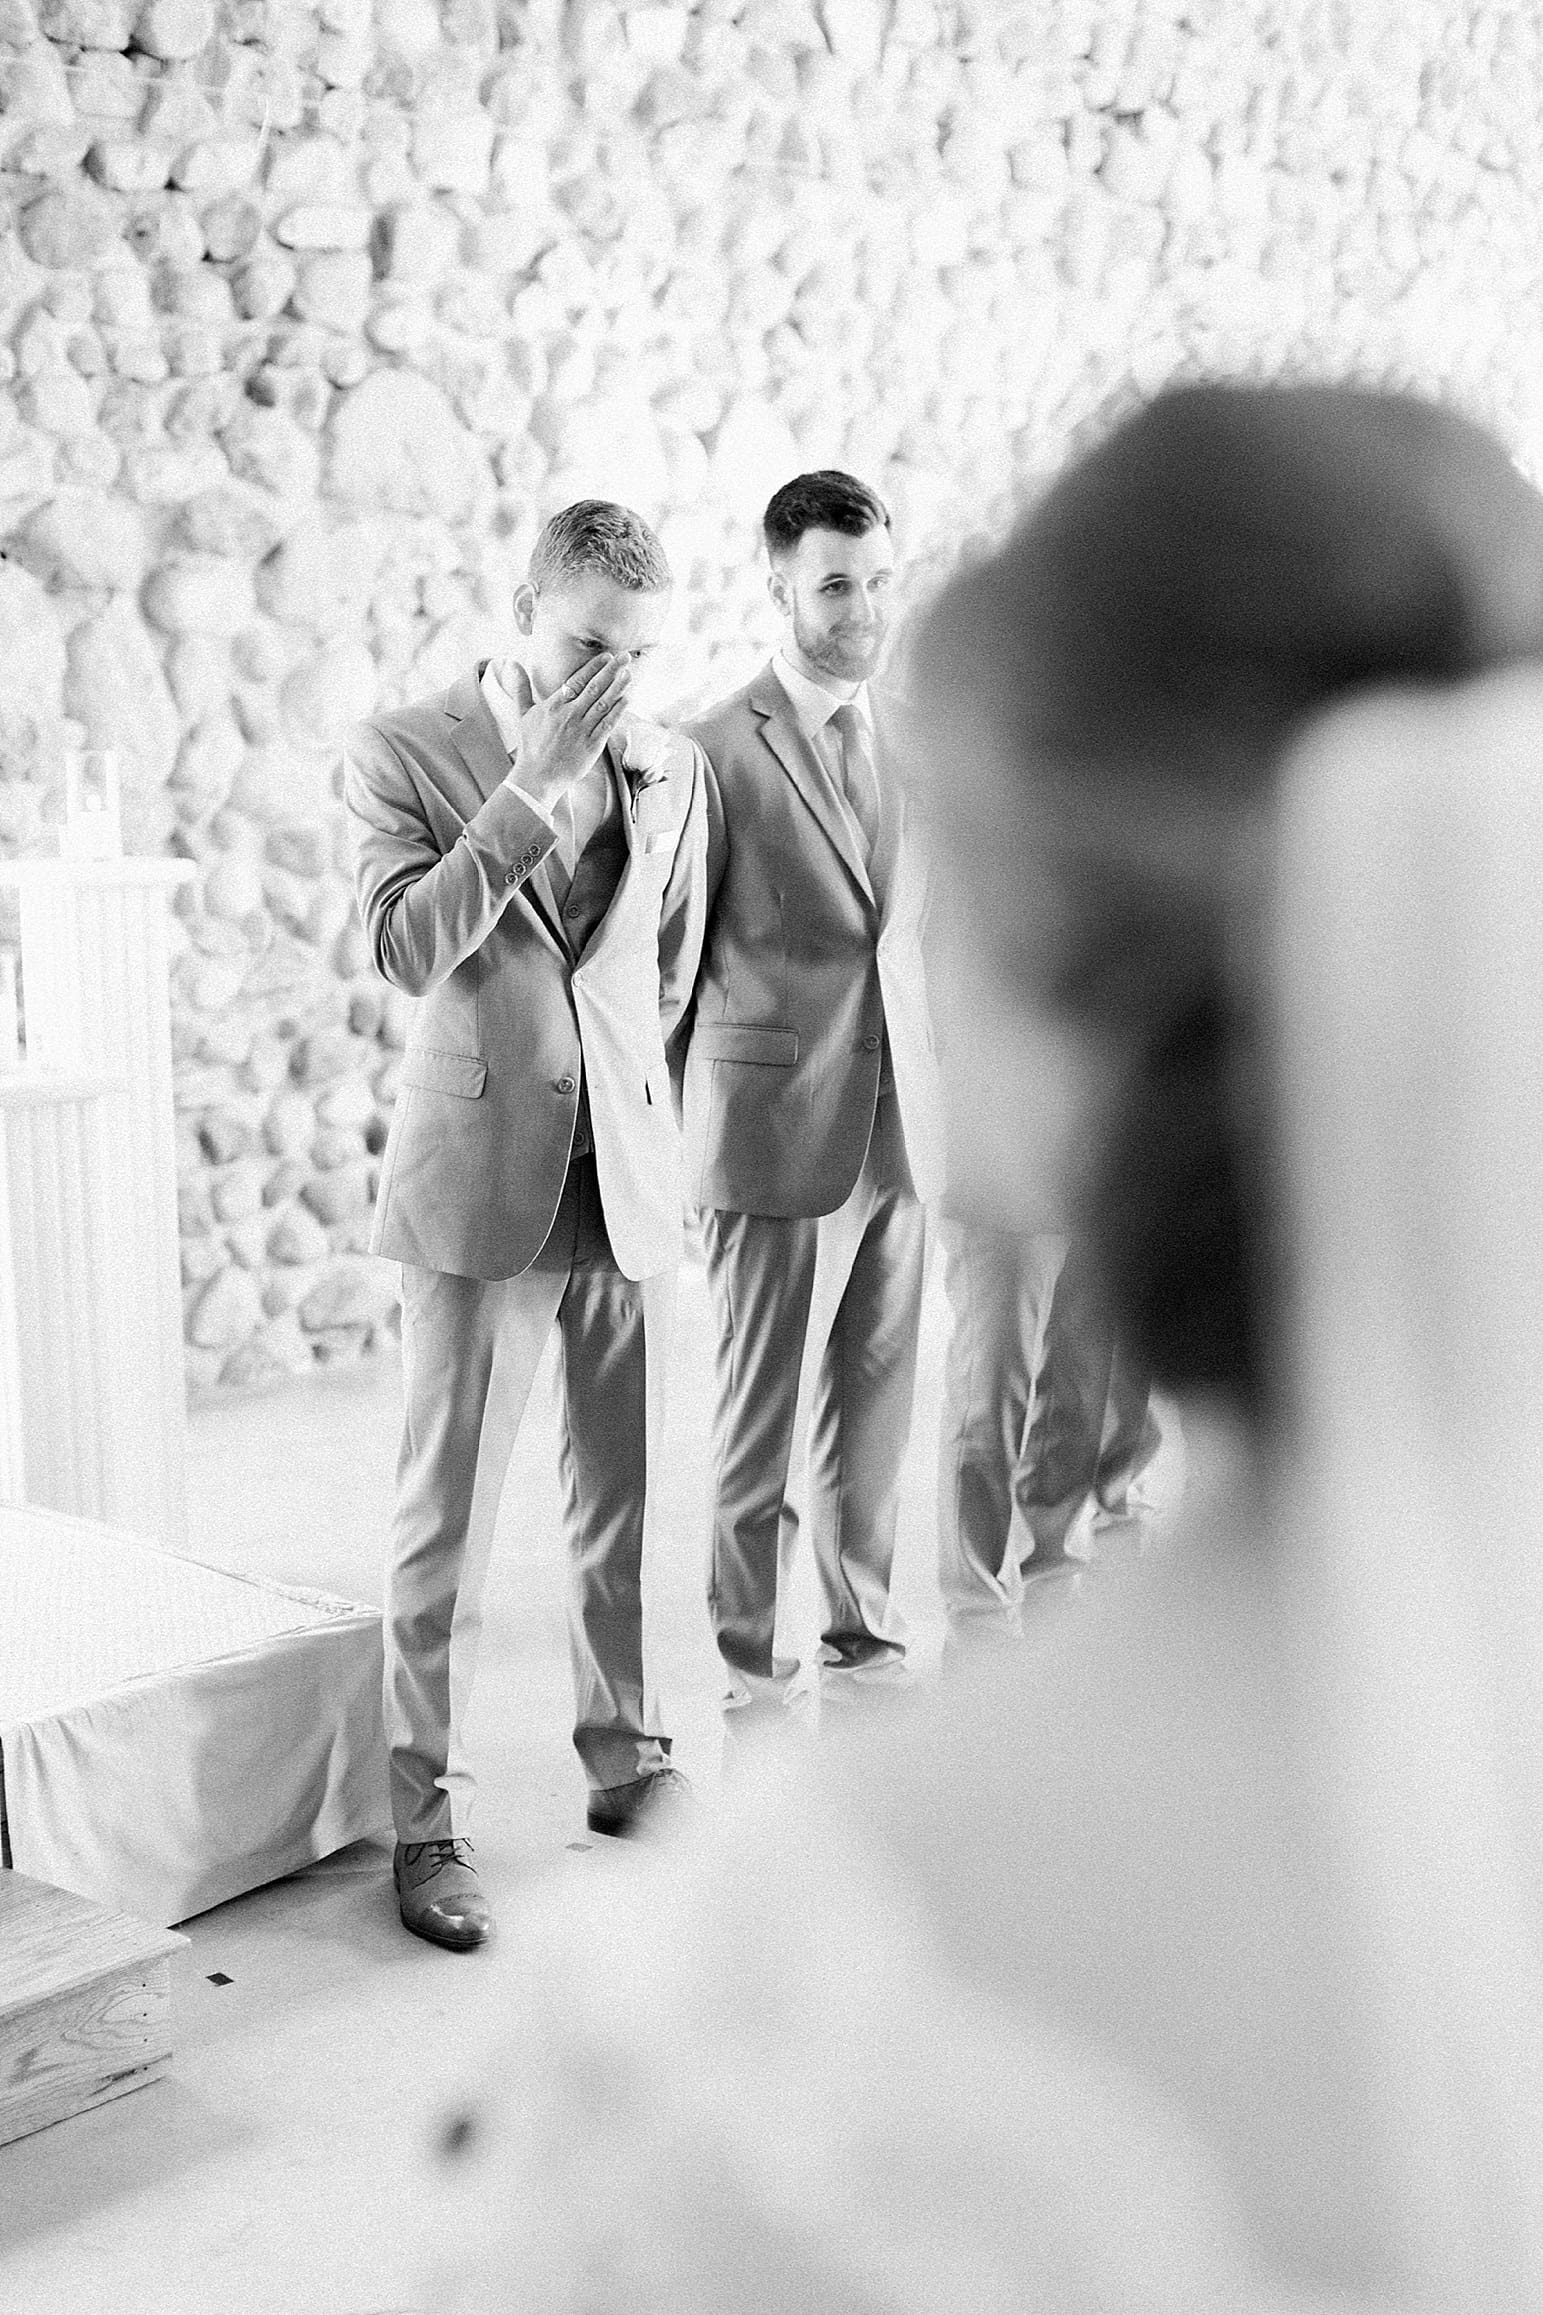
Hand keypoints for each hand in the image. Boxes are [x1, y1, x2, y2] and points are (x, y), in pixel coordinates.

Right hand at [504, 653, 631, 812]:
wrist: (538, 776)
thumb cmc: (531, 746)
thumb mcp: (523, 713)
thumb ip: (521, 687)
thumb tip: (512, 664)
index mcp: (554, 705)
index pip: (578, 680)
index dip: (594, 667)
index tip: (606, 656)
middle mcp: (570, 715)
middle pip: (595, 688)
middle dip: (611, 671)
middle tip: (624, 657)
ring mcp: (583, 730)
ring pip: (604, 703)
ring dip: (618, 687)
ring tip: (629, 673)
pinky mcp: (592, 745)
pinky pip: (608, 724)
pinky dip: (618, 711)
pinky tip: (626, 699)